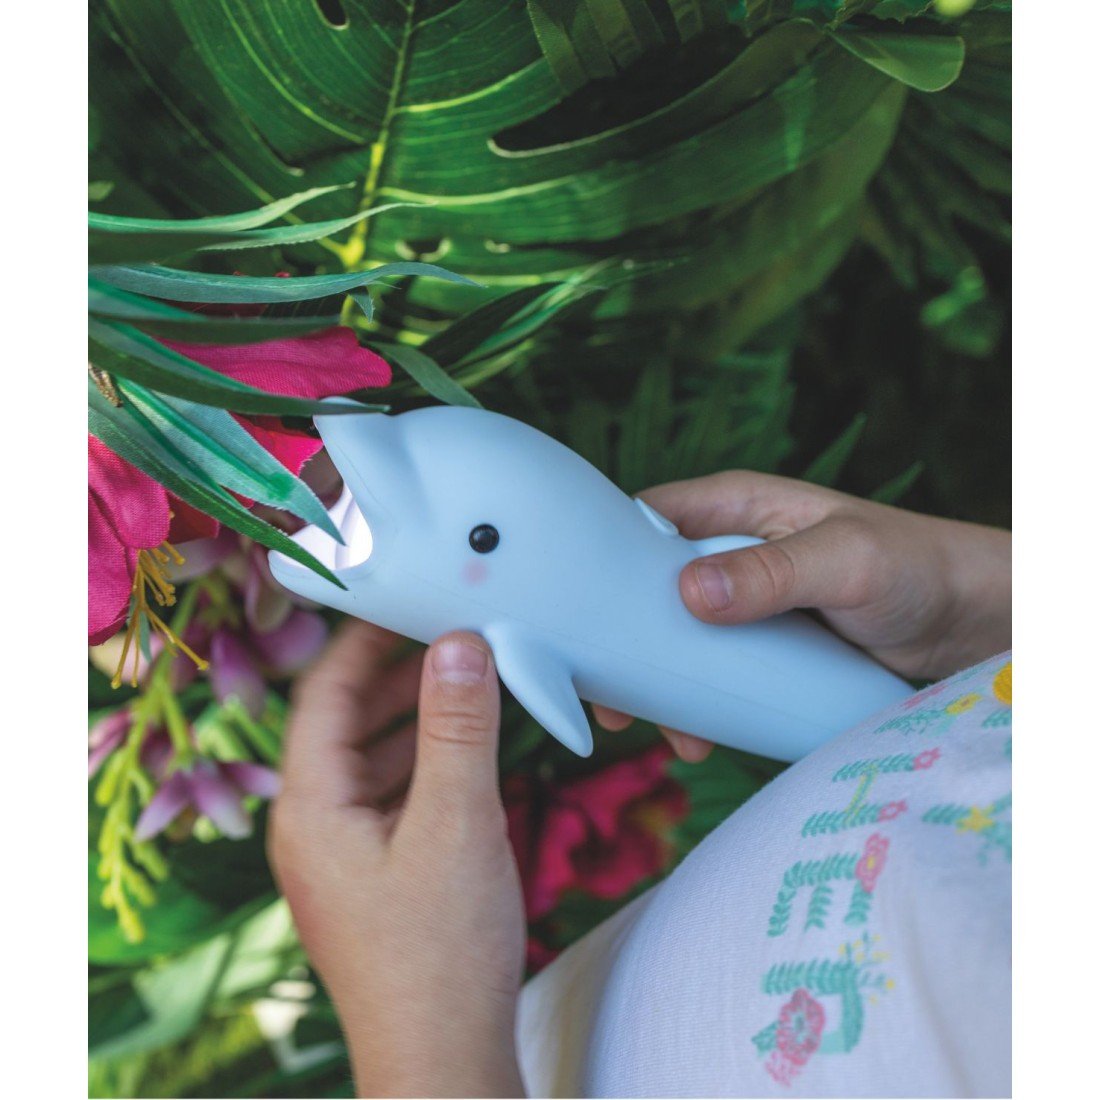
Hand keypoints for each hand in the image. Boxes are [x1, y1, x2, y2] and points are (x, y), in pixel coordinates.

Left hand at [269, 621, 525, 1098]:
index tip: (413, 596)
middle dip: (399, 673)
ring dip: (418, 715)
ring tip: (472, 677)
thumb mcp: (457, 824)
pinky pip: (394, 791)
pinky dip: (428, 758)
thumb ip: (458, 728)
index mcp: (309, 806)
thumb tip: (461, 641)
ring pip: (373, 755)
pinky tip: (471, 744)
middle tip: (455, 630)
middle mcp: (313, 823)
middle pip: (346, 719)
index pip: (322, 690)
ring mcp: (343, 851)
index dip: (365, 638)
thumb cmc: (442, 954)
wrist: (444, 1061)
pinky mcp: (375, 872)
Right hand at [596, 471, 1009, 746]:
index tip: (580, 620)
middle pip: (646, 591)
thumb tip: (688, 594)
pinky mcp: (761, 649)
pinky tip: (699, 739)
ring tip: (661, 731)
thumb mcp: (846, 562)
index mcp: (735, 507)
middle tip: (613, 698)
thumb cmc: (917, 569)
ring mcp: (743, 604)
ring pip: (673, 640)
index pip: (644, 522)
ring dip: (660, 685)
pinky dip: (696, 706)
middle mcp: (729, 551)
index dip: (602, 564)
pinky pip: (709, 673)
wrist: (972, 625)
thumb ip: (772, 572)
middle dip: (624, 643)